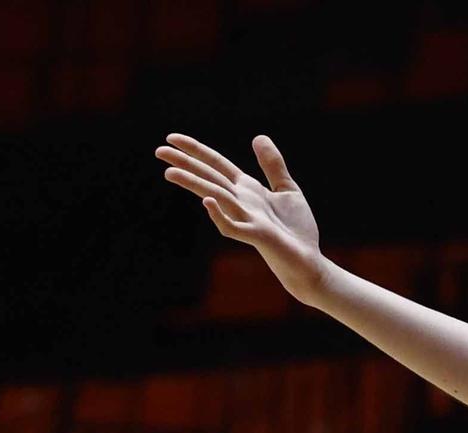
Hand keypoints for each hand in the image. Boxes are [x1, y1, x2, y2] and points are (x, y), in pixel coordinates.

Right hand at [156, 132, 327, 300]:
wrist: (308, 261)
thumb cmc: (296, 229)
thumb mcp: (287, 189)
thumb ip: (272, 165)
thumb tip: (258, 136)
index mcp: (247, 189)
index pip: (216, 165)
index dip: (196, 151)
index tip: (172, 138)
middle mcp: (242, 202)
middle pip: (210, 178)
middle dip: (185, 165)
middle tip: (158, 152)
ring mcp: (247, 219)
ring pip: (216, 197)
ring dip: (194, 185)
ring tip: (170, 173)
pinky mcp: (258, 236)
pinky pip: (233, 226)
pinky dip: (220, 215)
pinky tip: (207, 202)